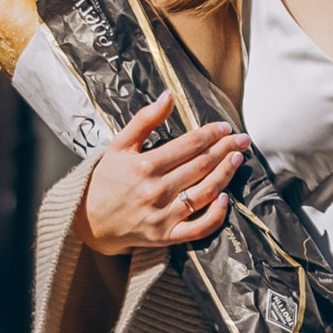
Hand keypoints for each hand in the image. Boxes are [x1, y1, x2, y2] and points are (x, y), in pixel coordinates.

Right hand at [81, 100, 249, 255]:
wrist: (89, 221)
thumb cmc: (105, 180)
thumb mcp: (119, 145)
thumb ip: (144, 120)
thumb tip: (168, 96)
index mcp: (145, 165)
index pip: (189, 145)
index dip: (211, 134)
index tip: (226, 128)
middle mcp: (156, 190)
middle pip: (201, 165)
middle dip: (226, 149)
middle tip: (243, 140)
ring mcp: (163, 215)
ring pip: (205, 192)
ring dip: (226, 174)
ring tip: (238, 159)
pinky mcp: (166, 236)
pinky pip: (199, 228)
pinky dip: (216, 215)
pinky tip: (227, 198)